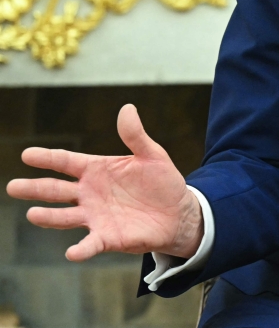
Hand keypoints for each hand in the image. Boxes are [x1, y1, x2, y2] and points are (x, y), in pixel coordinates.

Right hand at [5, 104, 202, 261]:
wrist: (178, 213)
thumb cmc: (161, 182)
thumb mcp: (152, 155)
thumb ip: (135, 135)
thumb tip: (127, 108)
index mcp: (97, 170)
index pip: (66, 162)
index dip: (47, 158)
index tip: (26, 154)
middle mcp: (89, 193)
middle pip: (56, 190)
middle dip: (35, 188)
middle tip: (12, 186)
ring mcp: (95, 216)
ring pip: (65, 216)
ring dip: (49, 217)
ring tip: (32, 214)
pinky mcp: (106, 237)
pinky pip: (89, 244)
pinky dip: (80, 249)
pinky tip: (71, 253)